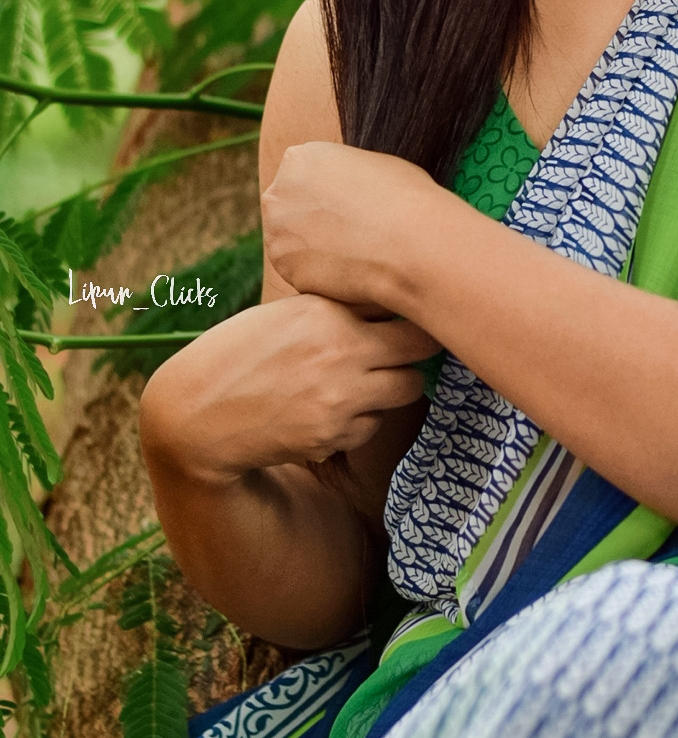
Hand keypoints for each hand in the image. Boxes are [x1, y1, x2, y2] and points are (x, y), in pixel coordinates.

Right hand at [139, 293, 437, 482]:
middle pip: (419, 362)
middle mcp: (342, 359)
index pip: (411, 319)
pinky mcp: (331, 439)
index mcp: (330, 317)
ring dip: (391, 388)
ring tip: (362, 379)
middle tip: (400, 352)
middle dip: (414, 357)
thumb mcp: (290, 313)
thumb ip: (342, 307)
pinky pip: (370, 427)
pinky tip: (329, 408)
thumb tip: (395, 298)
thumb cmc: (240, 351)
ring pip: (403, 396)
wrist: (197, 414)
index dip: (420, 320)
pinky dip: (360, 418)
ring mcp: (339, 403)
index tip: (417, 320)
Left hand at [261, 140, 435, 311]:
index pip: (304, 175)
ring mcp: (277, 236)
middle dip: (312, 219)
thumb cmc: (405, 198)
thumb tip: (343, 189)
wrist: (412, 243)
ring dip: (314, 249)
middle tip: (349, 231)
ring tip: (355, 252)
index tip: (350, 204)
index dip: (329, 191)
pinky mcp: (287, 271)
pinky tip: (352, 270)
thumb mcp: (373, 165)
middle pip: (289, 208)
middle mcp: (278, 195)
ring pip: (292, 243)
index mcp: (299, 160)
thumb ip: (344, 175)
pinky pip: (302, 273)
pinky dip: (322, 275)